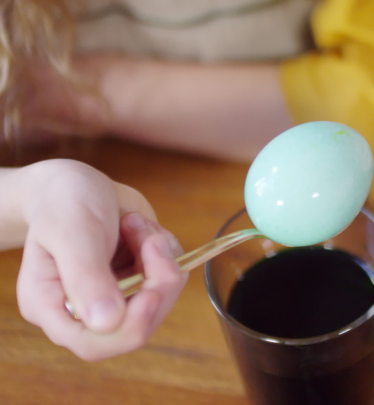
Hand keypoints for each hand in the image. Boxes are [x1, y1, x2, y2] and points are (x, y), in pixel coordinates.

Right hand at [10, 159, 186, 360]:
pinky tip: (141, 228)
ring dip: (161, 257)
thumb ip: (86, 277)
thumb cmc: (63, 203)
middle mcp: (83, 311)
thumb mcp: (72, 232)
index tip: (152, 291)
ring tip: (135, 223)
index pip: (93, 343)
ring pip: (160, 300)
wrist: (76, 184)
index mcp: (51, 307)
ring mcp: (113, 299)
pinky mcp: (137, 284)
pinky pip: (169, 279)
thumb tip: (106, 323)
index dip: (130, 326)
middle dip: (157, 283)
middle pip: (136, 327)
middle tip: (154, 240)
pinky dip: (165, 250)